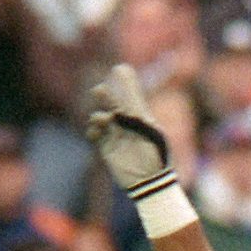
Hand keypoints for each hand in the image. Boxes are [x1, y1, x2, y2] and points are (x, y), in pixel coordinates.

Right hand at [84, 64, 174, 197]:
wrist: (150, 181)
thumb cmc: (156, 157)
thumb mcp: (151, 134)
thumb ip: (138, 119)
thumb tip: (124, 105)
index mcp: (141, 118)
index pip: (131, 96)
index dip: (125, 82)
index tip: (119, 68)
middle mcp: (127, 124)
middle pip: (113, 104)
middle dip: (105, 96)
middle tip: (99, 90)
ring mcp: (116, 135)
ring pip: (101, 119)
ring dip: (98, 117)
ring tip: (102, 120)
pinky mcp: (107, 148)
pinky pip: (95, 135)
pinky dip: (93, 131)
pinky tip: (96, 132)